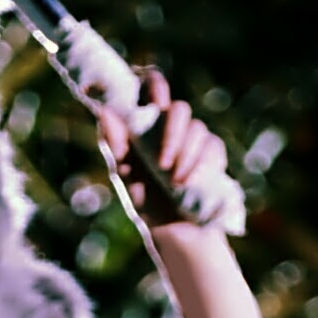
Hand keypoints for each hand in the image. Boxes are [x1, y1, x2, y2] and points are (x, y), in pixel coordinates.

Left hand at [98, 68, 241, 234]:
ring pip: (198, 129)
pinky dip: (202, 165)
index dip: (155, 86)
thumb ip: (116, 143)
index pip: (152, 88)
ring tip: (176, 183)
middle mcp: (172, 127)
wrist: (175, 231)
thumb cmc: (145, 199)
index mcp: (148, 125)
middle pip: (180, 109)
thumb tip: (104, 111)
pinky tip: (191, 182)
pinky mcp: (213, 154)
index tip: (156, 101)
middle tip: (162, 164)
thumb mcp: (124, 174)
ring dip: (186, 156)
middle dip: (173, 135)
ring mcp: (196, 139)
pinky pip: (213, 147)